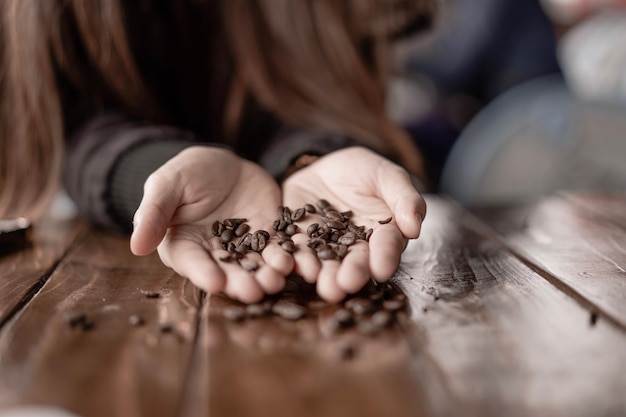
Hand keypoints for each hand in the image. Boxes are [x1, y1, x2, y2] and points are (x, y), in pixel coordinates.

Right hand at [130, 146, 292, 302]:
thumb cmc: (186, 173)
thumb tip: (136, 246)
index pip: (192, 262)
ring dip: (265, 275)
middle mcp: (215, 252)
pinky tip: (293, 262)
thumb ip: (153, 214)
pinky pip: (277, 248)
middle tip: (253, 292)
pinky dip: (286, 256)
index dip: (203, 273)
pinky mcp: (268, 235)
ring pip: (255, 265)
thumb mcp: (166, 185)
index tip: (215, 283)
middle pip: (227, 271)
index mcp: (184, 244)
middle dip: (240, 282)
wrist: (222, 164)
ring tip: (276, 281)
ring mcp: (244, 245)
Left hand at [281, 147, 425, 301]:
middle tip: (347, 284)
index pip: (387, 247)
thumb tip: (414, 228)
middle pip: (356, 262)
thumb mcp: (388, 176)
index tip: (382, 270)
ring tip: (323, 285)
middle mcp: (356, 246)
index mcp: (384, 233)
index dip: (385, 258)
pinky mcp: (299, 240)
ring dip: (325, 275)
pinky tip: (293, 266)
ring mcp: (326, 245)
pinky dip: (296, 259)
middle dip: (352, 274)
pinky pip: (297, 250)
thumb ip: (404, 198)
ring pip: (327, 263)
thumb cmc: (366, 171)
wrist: (326, 165)